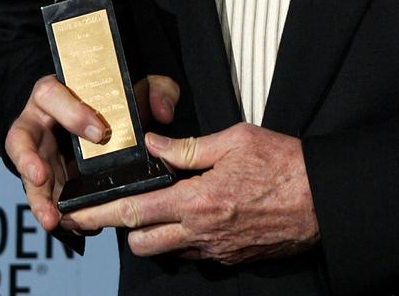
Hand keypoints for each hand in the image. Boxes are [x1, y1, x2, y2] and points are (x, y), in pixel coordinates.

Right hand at [5, 73, 178, 231]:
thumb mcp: (138, 84)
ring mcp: (40, 153)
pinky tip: (73, 226)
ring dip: (39, 199)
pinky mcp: (47, 178)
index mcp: (57, 92)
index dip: (71, 113)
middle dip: (29, 161)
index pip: (52, 95)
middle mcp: (40, 122)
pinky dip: (57, 213)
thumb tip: (162, 112)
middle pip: (22, 139)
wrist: (105, 116)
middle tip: (42, 179)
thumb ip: (155, 90)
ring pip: (29, 175)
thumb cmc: (116, 96)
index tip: (100, 132)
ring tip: (54, 219)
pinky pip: (46, 197)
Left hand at [60, 123, 319, 262]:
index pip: (135, 212)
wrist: (322, 198)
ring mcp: (216, 250)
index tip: (77, 213)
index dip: (100, 213)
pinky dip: (186, 237)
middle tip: (131, 201)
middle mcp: (202, 233)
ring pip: (167, 252)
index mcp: (198, 200)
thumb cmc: (282, 162)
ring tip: (166, 205)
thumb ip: (189, 146)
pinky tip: (199, 213)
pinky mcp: (232, 258)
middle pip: (142, 242)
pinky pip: (195, 254)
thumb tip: (153, 144)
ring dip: (157, 233)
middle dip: (127, 226)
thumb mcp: (235, 139)